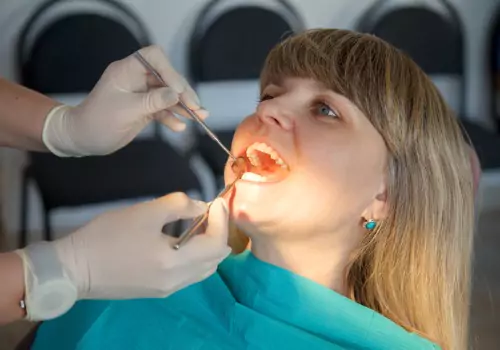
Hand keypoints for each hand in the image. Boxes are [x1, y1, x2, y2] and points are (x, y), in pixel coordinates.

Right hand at [19, 193, 230, 307]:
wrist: (74, 268)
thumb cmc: (109, 236)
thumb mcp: (145, 212)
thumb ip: (179, 205)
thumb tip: (201, 207)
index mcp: (176, 263)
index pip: (215, 244)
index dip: (221, 220)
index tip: (217, 202)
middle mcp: (178, 281)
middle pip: (215, 260)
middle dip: (218, 233)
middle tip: (211, 212)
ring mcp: (168, 289)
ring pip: (205, 269)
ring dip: (209, 247)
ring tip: (200, 225)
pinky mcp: (158, 291)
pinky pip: (190, 275)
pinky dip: (196, 257)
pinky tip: (184, 241)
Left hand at [42, 45, 206, 156]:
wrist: (84, 139)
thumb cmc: (98, 121)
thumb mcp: (127, 111)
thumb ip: (153, 101)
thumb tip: (176, 94)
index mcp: (127, 70)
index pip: (154, 57)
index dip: (170, 71)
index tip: (179, 90)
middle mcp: (137, 79)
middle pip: (167, 78)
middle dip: (183, 92)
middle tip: (196, 108)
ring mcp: (142, 94)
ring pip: (168, 95)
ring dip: (183, 106)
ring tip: (199, 117)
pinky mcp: (145, 109)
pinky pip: (163, 109)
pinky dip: (173, 117)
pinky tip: (180, 127)